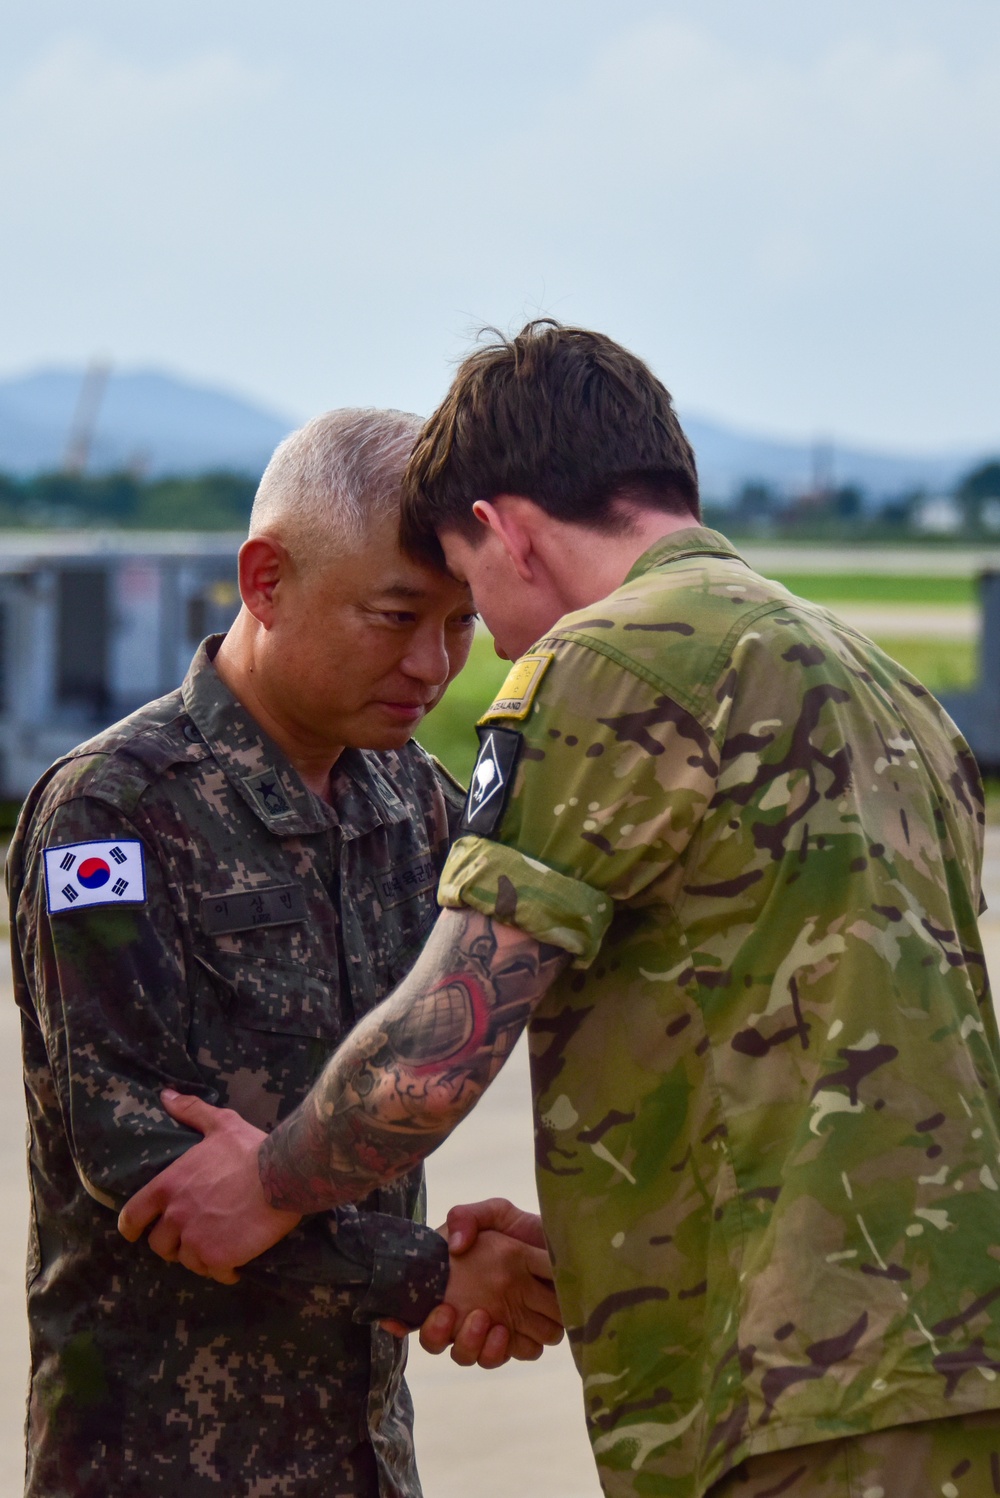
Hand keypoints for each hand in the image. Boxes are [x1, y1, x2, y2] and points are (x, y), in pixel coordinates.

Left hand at [117, 1090, 300, 1282]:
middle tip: (194, 1237)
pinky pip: (213, 1273)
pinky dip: (222, 1271)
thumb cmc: (251, 1148)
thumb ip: (191, 1112)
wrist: (283, 1174)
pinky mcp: (217, 1257)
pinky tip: (234, 1264)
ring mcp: (195, 1239)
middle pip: (159, 1245)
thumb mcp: (220, 1124)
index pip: (133, 1215)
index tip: (136, 1233)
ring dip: (199, 1257)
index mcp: (170, 1185)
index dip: (132, 1227)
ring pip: (187, 1261)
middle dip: (174, 1243)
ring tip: (217, 1248)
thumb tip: (166, 1095)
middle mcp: (176, 1215)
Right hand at [399, 1199, 560, 1368]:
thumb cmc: (524, 1228)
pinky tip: (504, 1332)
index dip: (401, 1321)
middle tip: (449, 1312)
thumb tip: (454, 1245)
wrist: (564, 1244)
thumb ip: (467, 1217)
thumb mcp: (494, 1212)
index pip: (419, 1312)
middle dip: (438, 1334)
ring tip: (483, 1320)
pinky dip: (502, 1350)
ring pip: (471, 1355)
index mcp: (455, 1285)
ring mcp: (495, 1328)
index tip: (397, 1320)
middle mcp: (470, 1310)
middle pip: (440, 1342)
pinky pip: (506, 1358)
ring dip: (471, 1344)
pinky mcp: (522, 1339)